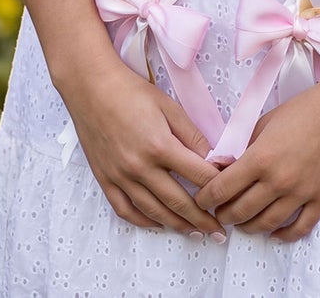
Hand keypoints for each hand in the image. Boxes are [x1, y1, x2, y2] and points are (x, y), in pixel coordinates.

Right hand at [58, 59, 226, 238]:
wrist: (90, 86)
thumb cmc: (131, 91)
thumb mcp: (169, 106)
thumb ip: (192, 134)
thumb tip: (214, 158)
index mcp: (160, 146)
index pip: (198, 176)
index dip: (217, 188)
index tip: (229, 196)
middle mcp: (140, 167)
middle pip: (178, 202)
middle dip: (203, 219)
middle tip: (219, 232)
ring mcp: (121, 176)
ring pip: (154, 212)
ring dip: (178, 225)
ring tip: (195, 232)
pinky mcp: (105, 179)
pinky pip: (125, 210)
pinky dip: (143, 221)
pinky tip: (158, 223)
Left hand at [195, 80, 319, 241]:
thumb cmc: (306, 108)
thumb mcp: (267, 120)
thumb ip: (245, 145)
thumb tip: (226, 164)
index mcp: (261, 157)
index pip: (223, 188)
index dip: (206, 197)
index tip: (201, 200)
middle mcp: (278, 180)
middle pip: (241, 211)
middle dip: (224, 215)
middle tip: (219, 213)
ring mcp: (302, 193)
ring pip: (267, 224)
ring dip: (249, 227)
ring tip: (242, 224)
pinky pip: (299, 228)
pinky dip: (283, 236)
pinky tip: (274, 233)